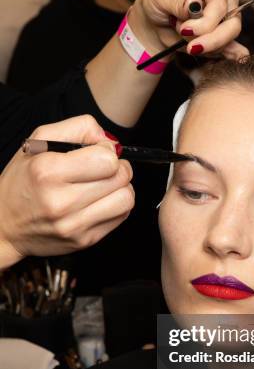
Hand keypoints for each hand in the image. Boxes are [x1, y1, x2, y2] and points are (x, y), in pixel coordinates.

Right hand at [0, 115, 133, 268]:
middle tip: (104, 168)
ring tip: (105, 185)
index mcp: (48, 171)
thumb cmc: (23, 182)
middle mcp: (61, 201)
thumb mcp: (39, 142)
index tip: (98, 153)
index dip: (107, 151)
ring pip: (127, 199)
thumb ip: (78, 128)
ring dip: (121, 188)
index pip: (107, 159)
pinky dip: (117, 205)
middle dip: (118, 168)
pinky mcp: (84, 240)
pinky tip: (100, 201)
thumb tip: (109, 140)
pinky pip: (121, 217)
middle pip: (120, 178)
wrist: (5, 225)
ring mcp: (74, 224)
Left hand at [129, 0, 248, 61]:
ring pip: (229, 39)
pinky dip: (230, 55)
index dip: (205, 22)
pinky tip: (233, 59)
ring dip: (207, 46)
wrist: (155, 23)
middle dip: (210, 39)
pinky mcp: (224, 37)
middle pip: (231, 24)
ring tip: (187, 41)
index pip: (220, 5)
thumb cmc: (158, 2)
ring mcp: (227, 18)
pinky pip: (233, 49)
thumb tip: (194, 4)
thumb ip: (177, 0)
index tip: (185, 29)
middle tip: (190, 46)